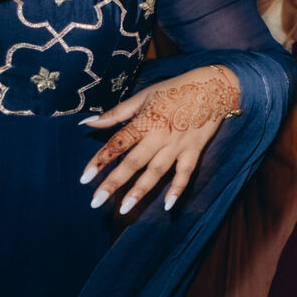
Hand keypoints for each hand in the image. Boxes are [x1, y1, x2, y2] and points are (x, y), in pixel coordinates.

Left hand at [80, 65, 238, 214]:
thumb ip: (116, 113)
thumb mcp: (143, 97)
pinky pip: (185, 173)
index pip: (117, 144)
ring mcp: (177, 145)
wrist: (212, 88)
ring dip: (140, 190)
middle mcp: (159, 136)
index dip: (100, 160)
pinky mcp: (194, 150)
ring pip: (156, 171)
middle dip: (114, 183)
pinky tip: (167, 205)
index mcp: (144, 122)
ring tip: (124, 209)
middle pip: (133, 162)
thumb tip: (87, 122)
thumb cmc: (174, 90)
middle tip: (96, 202)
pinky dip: (178, 189)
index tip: (84, 178)